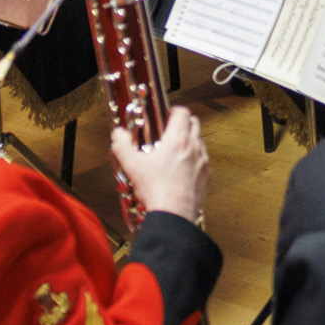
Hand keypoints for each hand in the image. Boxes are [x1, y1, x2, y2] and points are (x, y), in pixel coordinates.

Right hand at [111, 106, 210, 225]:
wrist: (173, 214)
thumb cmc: (155, 190)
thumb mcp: (132, 165)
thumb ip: (122, 146)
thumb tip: (118, 134)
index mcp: (178, 139)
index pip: (183, 112)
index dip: (174, 110)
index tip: (165, 114)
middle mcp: (194, 147)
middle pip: (195, 123)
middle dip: (183, 122)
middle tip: (169, 129)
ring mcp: (203, 161)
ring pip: (200, 141)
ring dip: (189, 140)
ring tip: (174, 150)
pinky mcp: (206, 175)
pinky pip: (203, 160)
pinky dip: (194, 159)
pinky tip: (181, 169)